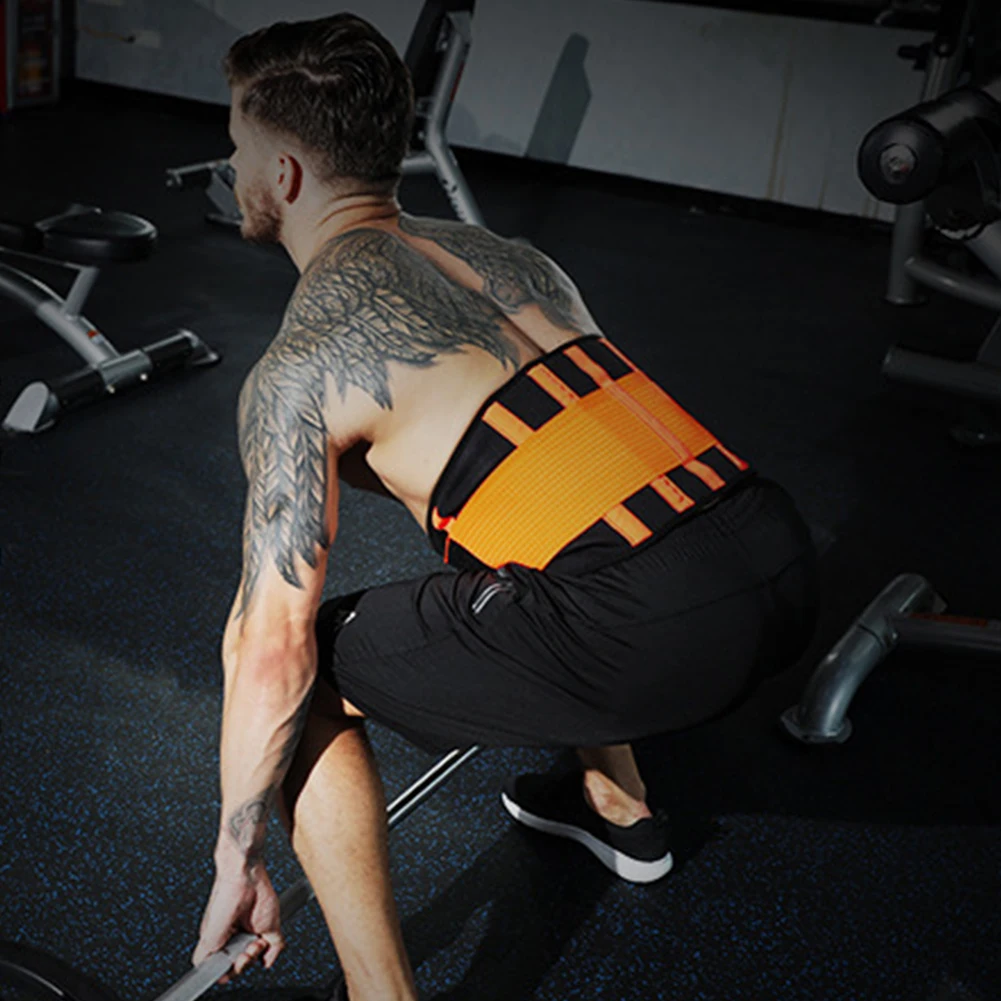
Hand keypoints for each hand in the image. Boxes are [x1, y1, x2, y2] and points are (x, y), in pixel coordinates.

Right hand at [191, 864, 284, 982]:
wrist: (243, 877)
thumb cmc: (224, 898)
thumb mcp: (208, 935)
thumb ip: (203, 956)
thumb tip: (202, 970)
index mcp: (222, 938)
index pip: (226, 965)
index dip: (229, 969)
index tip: (230, 965)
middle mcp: (239, 935)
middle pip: (242, 963)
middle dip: (243, 963)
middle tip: (242, 954)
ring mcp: (255, 930)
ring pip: (259, 957)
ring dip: (256, 956)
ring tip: (253, 944)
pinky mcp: (271, 924)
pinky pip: (276, 947)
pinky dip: (273, 954)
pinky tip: (265, 951)